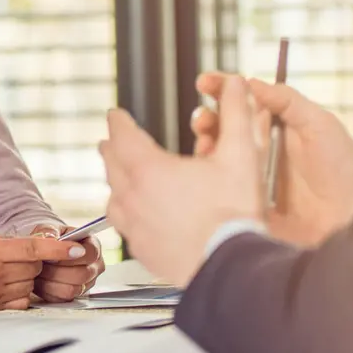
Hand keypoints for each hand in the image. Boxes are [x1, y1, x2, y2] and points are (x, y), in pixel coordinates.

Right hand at [0, 232, 86, 310]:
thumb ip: (8, 242)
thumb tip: (37, 244)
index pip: (33, 249)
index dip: (58, 250)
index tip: (76, 249)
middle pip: (35, 267)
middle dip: (34, 261)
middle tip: (16, 257)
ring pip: (30, 284)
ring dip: (26, 277)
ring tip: (6, 272)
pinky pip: (22, 301)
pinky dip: (20, 293)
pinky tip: (6, 285)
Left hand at [29, 224, 104, 302]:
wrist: (43, 254)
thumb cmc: (50, 240)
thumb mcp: (48, 229)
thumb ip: (49, 232)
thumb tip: (52, 238)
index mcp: (93, 246)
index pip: (90, 253)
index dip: (69, 256)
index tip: (52, 256)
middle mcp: (94, 266)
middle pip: (82, 274)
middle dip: (58, 270)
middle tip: (42, 265)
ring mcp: (87, 283)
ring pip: (72, 289)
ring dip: (51, 282)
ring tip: (39, 272)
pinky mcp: (76, 296)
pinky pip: (63, 299)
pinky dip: (49, 291)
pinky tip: (41, 281)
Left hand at [100, 75, 261, 286]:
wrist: (232, 268)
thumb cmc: (234, 215)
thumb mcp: (240, 156)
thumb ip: (237, 114)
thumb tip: (236, 84)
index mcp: (149, 170)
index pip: (122, 136)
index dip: (118, 122)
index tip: (115, 115)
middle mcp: (133, 197)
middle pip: (112, 165)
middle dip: (112, 149)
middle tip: (111, 141)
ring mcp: (134, 227)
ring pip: (114, 198)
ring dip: (116, 182)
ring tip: (120, 177)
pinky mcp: (142, 251)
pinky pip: (124, 226)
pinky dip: (127, 214)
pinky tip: (137, 216)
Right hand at [192, 72, 352, 245]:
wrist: (351, 218)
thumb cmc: (342, 170)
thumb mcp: (320, 125)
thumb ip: (287, 101)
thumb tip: (251, 82)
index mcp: (276, 127)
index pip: (243, 102)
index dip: (222, 89)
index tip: (205, 83)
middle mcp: (260, 148)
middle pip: (223, 126)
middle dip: (206, 118)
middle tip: (203, 120)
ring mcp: (250, 175)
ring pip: (217, 154)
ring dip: (204, 144)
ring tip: (205, 145)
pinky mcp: (245, 201)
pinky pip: (220, 186)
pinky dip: (208, 176)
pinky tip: (208, 172)